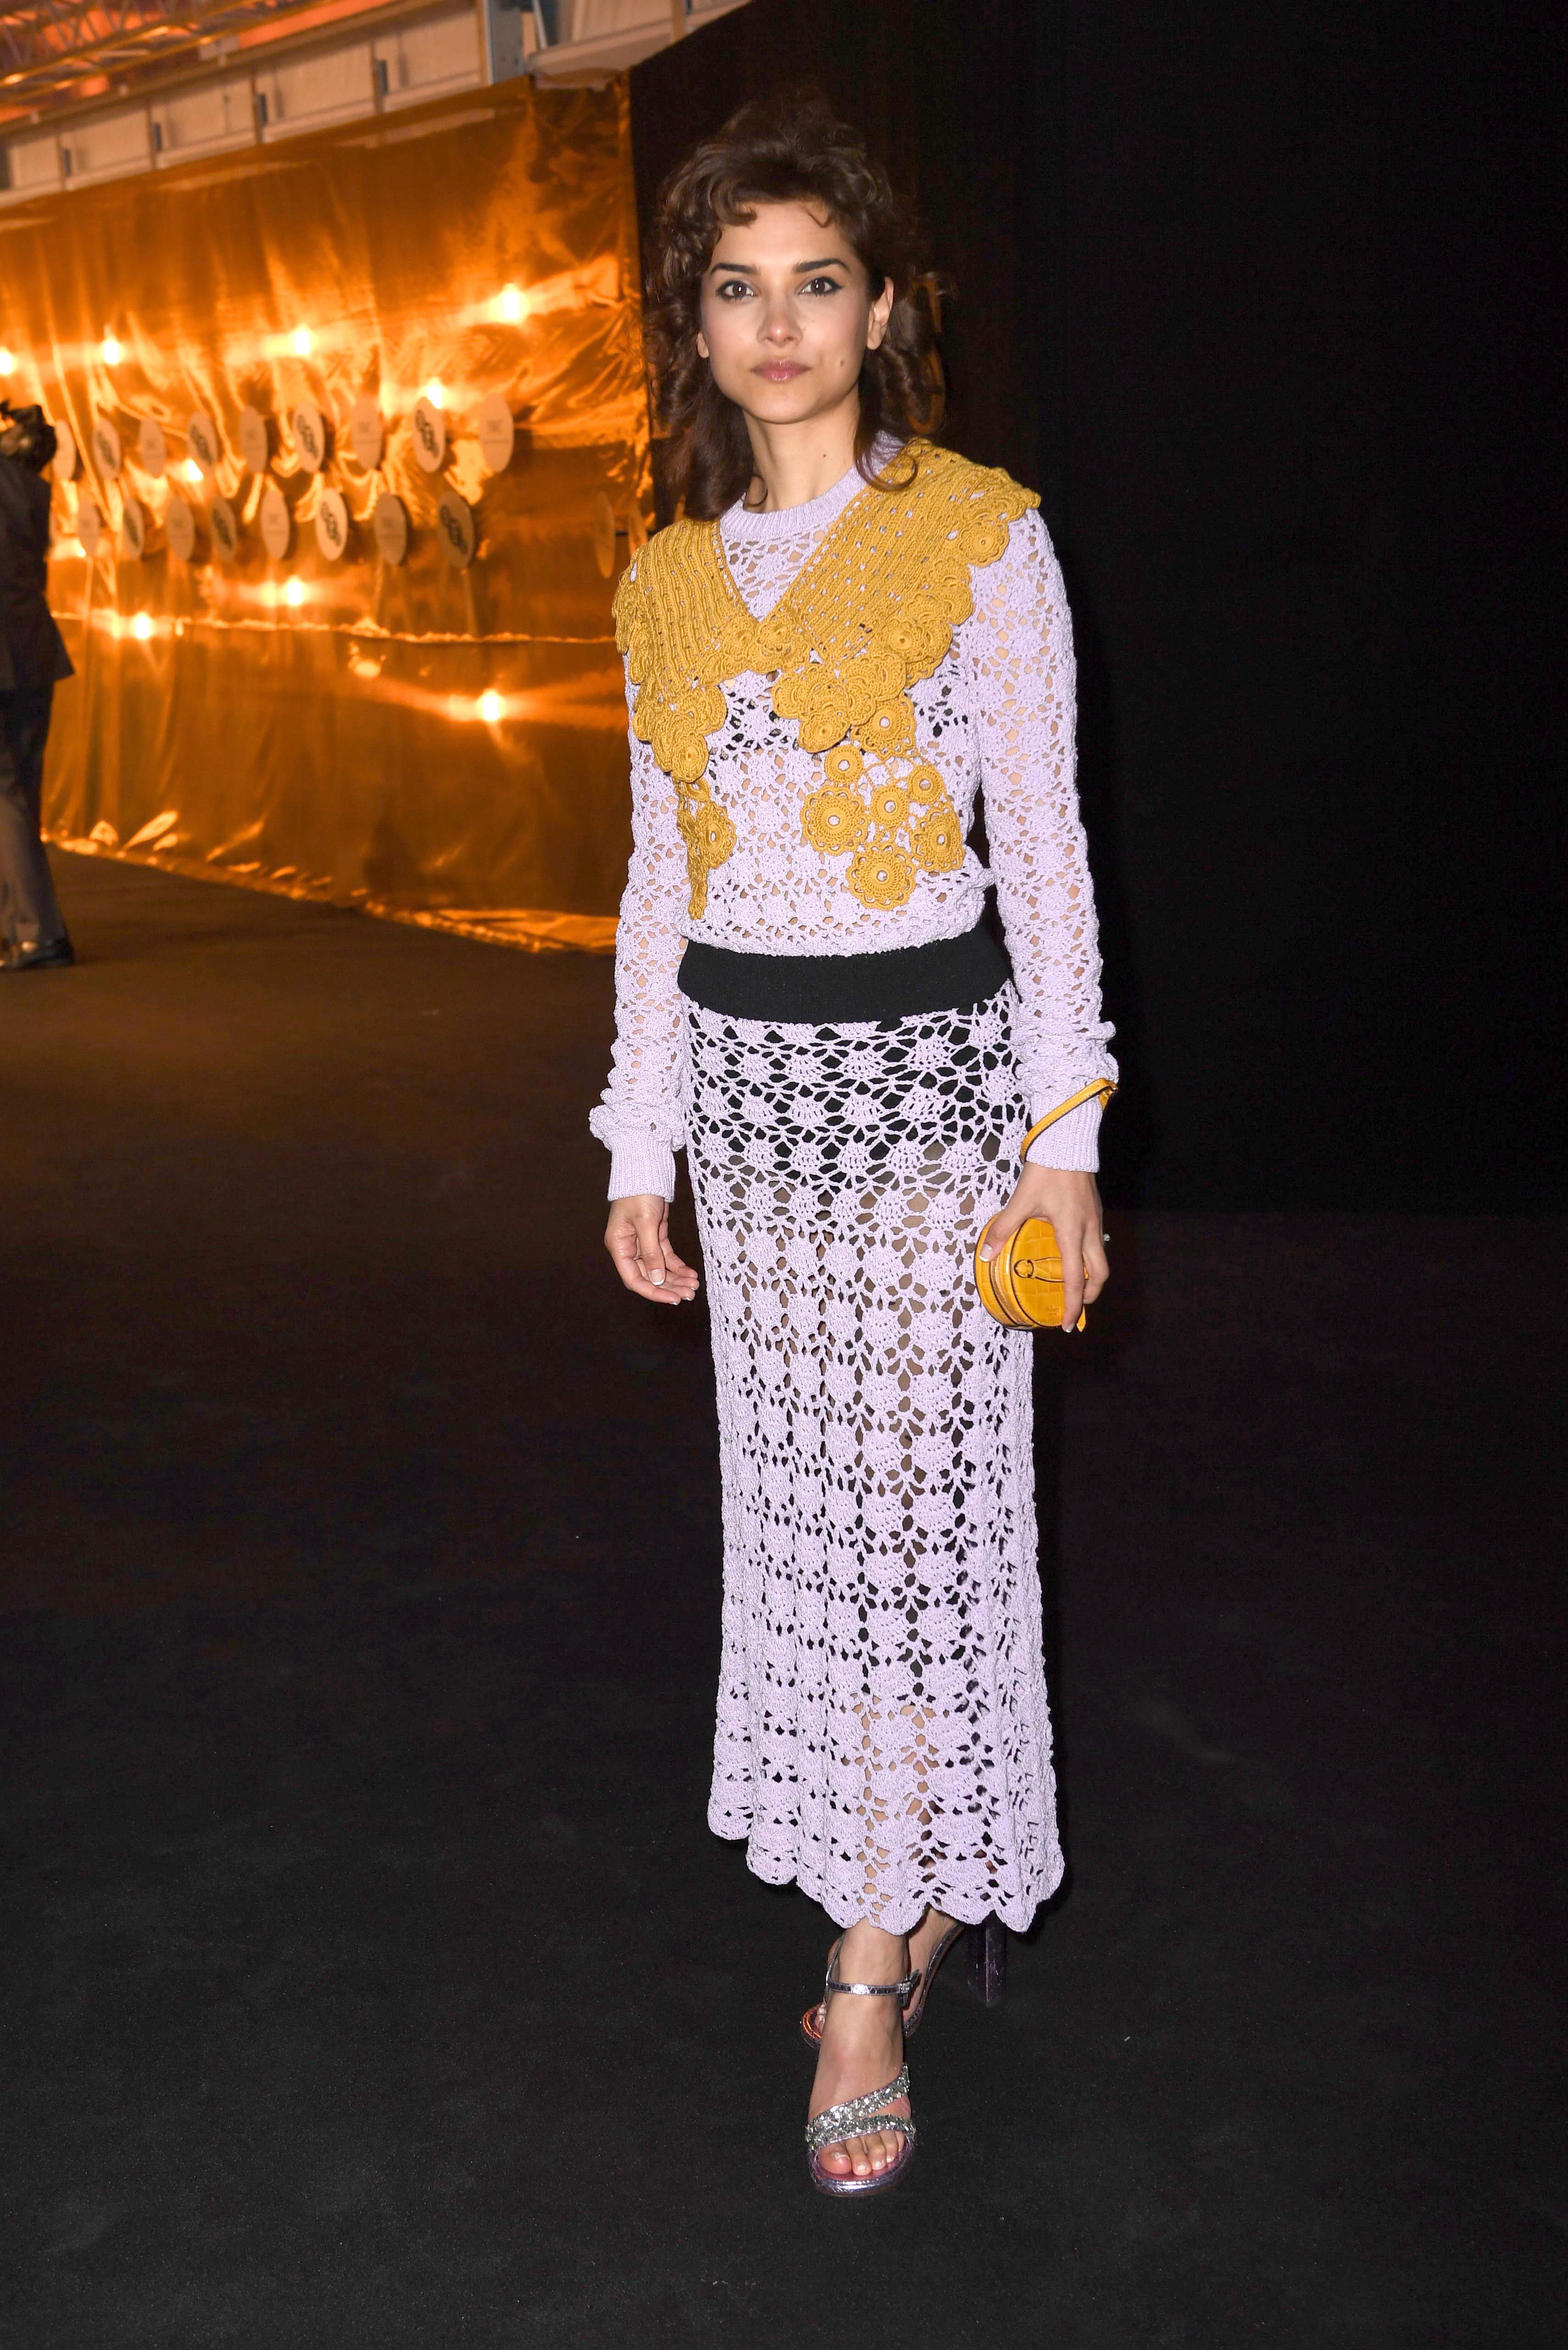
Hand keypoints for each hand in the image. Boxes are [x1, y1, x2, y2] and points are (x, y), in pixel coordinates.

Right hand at [605, 1194, 699, 1305]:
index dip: (653, 1291)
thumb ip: (651, 1252)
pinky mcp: (655, 1236)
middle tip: (690, 1294)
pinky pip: (666, 1257)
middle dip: (669, 1286)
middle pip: (648, 1276)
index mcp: (619, 1246)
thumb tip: (657, 1279)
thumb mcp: (646, 1222)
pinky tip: (691, 1273)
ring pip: (659, 1269)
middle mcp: (629, 1248)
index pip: (633, 1278)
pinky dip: (678, 1266)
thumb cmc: (639, 1192)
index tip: (672, 1299)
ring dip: (676, 1279)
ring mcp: (642, 1243)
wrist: (646, 1169)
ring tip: (694, 1286)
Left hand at [978, 1165, 1107, 1332]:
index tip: (1067, 1324)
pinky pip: (1096, 1243)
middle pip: (1099, 1274)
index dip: (1072, 1305)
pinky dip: (1088, 1258)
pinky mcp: (1095, 1211)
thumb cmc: (1046, 1172)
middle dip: (1089, 1295)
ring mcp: (1095, 1220)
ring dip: (1090, 1277)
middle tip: (1074, 1306)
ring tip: (1074, 1286)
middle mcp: (1089, 1230)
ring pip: (1100, 1258)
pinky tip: (1072, 1255)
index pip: (1075, 1279)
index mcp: (1072, 1233)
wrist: (1067, 1143)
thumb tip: (985, 1254)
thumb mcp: (1020, 1202)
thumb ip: (1002, 1229)